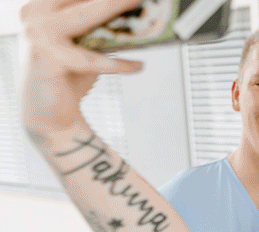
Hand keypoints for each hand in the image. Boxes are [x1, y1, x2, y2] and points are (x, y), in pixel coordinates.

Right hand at [20, 0, 143, 133]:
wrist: (48, 113)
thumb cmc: (69, 75)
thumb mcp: (86, 45)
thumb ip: (101, 27)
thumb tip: (136, 14)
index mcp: (41, 6)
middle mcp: (35, 14)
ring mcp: (38, 34)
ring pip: (87, 16)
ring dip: (116, 9)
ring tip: (142, 10)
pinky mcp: (47, 58)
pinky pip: (91, 59)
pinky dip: (118, 64)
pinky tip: (138, 66)